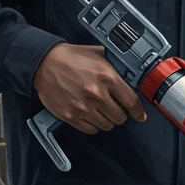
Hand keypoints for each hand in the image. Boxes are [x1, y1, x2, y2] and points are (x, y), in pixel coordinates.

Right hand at [32, 42, 146, 134]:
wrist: (44, 63)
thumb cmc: (71, 57)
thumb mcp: (98, 54)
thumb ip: (115, 66)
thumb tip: (132, 78)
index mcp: (107, 77)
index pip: (131, 102)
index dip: (138, 111)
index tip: (139, 115)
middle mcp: (96, 94)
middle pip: (120, 117)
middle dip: (121, 114)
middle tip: (115, 108)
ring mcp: (83, 107)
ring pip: (106, 125)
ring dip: (107, 120)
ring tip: (101, 110)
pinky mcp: (70, 116)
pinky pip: (91, 130)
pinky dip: (94, 125)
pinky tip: (90, 115)